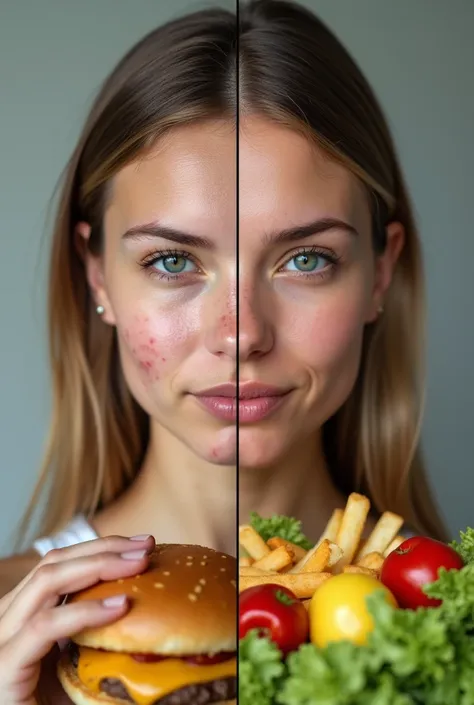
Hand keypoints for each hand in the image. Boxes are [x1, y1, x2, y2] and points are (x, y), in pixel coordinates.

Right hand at [0, 534, 154, 703]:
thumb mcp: (78, 665)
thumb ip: (97, 637)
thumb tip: (147, 613)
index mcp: (22, 614)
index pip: (59, 563)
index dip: (99, 547)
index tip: (142, 544)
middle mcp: (7, 620)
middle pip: (53, 562)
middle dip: (104, 548)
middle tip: (148, 544)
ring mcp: (1, 640)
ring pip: (47, 581)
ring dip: (99, 565)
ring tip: (139, 563)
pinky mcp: (4, 668)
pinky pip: (45, 627)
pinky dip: (85, 612)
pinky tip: (120, 607)